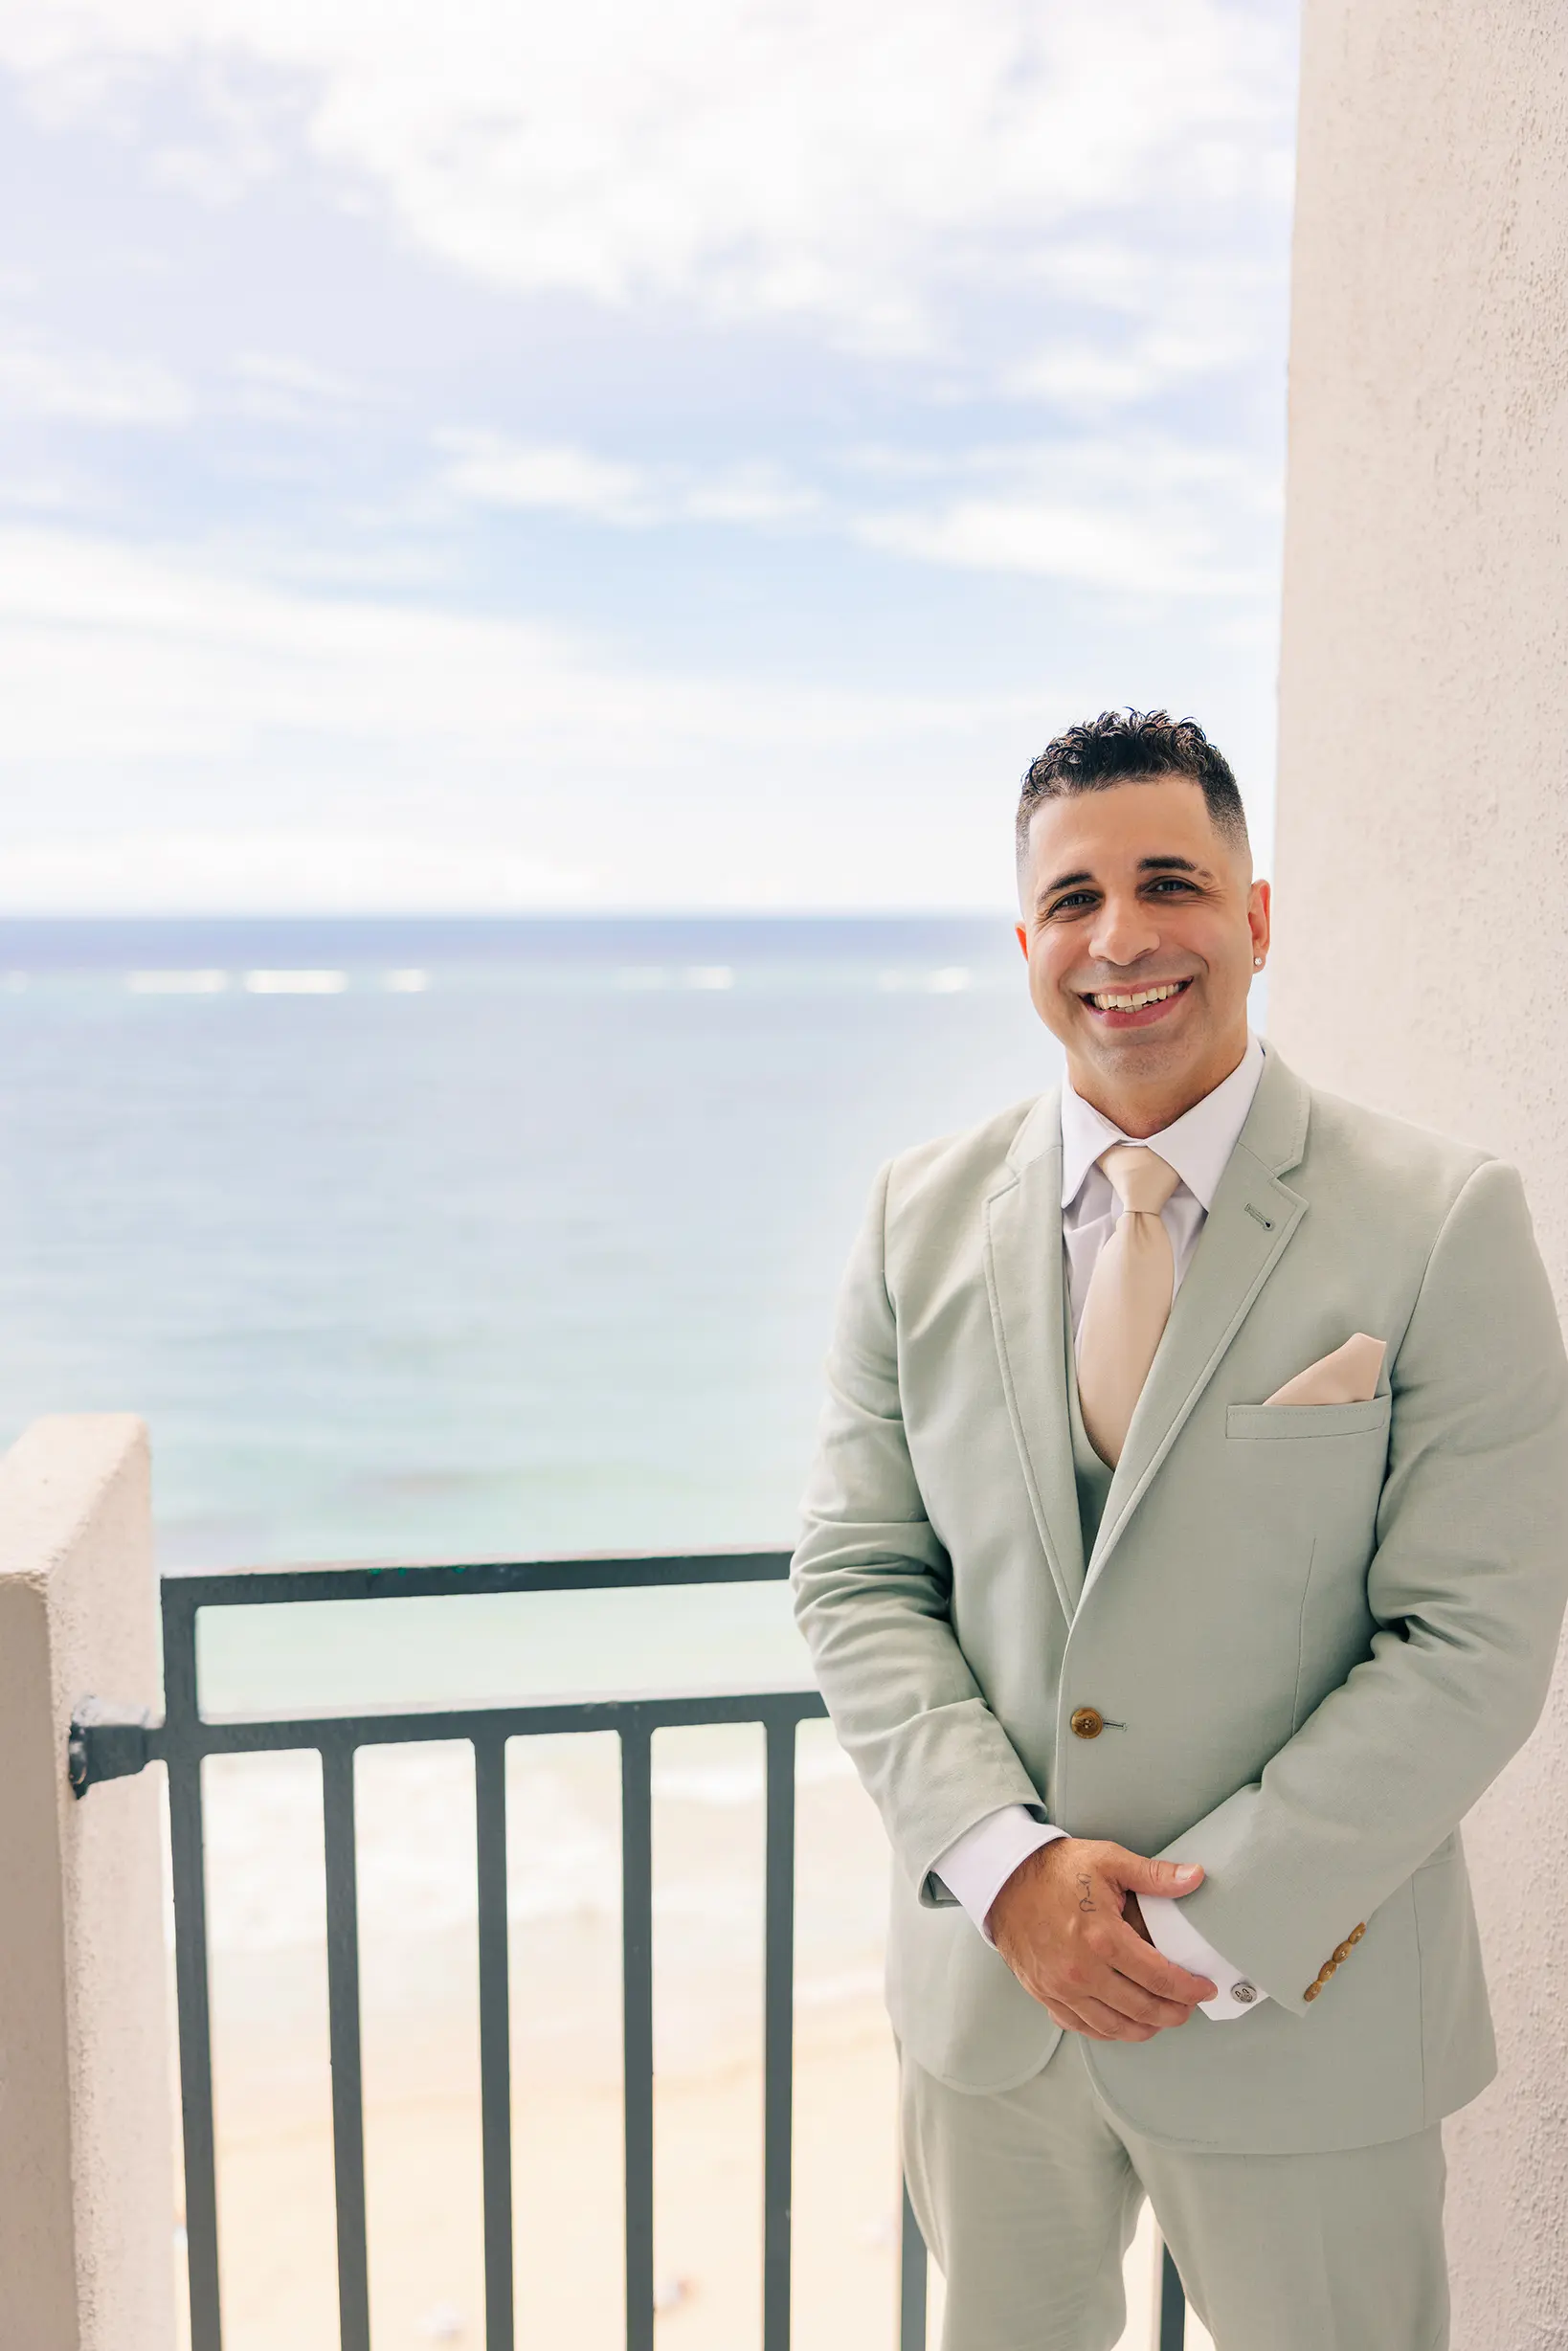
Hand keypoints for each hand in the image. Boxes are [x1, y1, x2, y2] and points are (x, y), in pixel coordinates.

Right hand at [986, 1838, 1215, 2041]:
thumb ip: (1155, 1875)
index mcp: (1103, 1938)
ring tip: (1161, 2019)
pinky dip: (1108, 2031)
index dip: (1188, 1989)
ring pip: (1114, 2027)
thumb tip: (1196, 1877)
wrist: (1004, 1879)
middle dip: (1173, 2013)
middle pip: (1141, 2009)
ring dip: (1144, 2029)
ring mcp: (1061, 1987)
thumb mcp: (1109, 1860)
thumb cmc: (1057, 1869)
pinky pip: (1083, 2026)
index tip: (1204, 1989)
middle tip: (1188, 2008)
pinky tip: (1122, 2023)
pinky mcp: (1044, 1993)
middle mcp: (1082, 1970)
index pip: (1159, 1977)